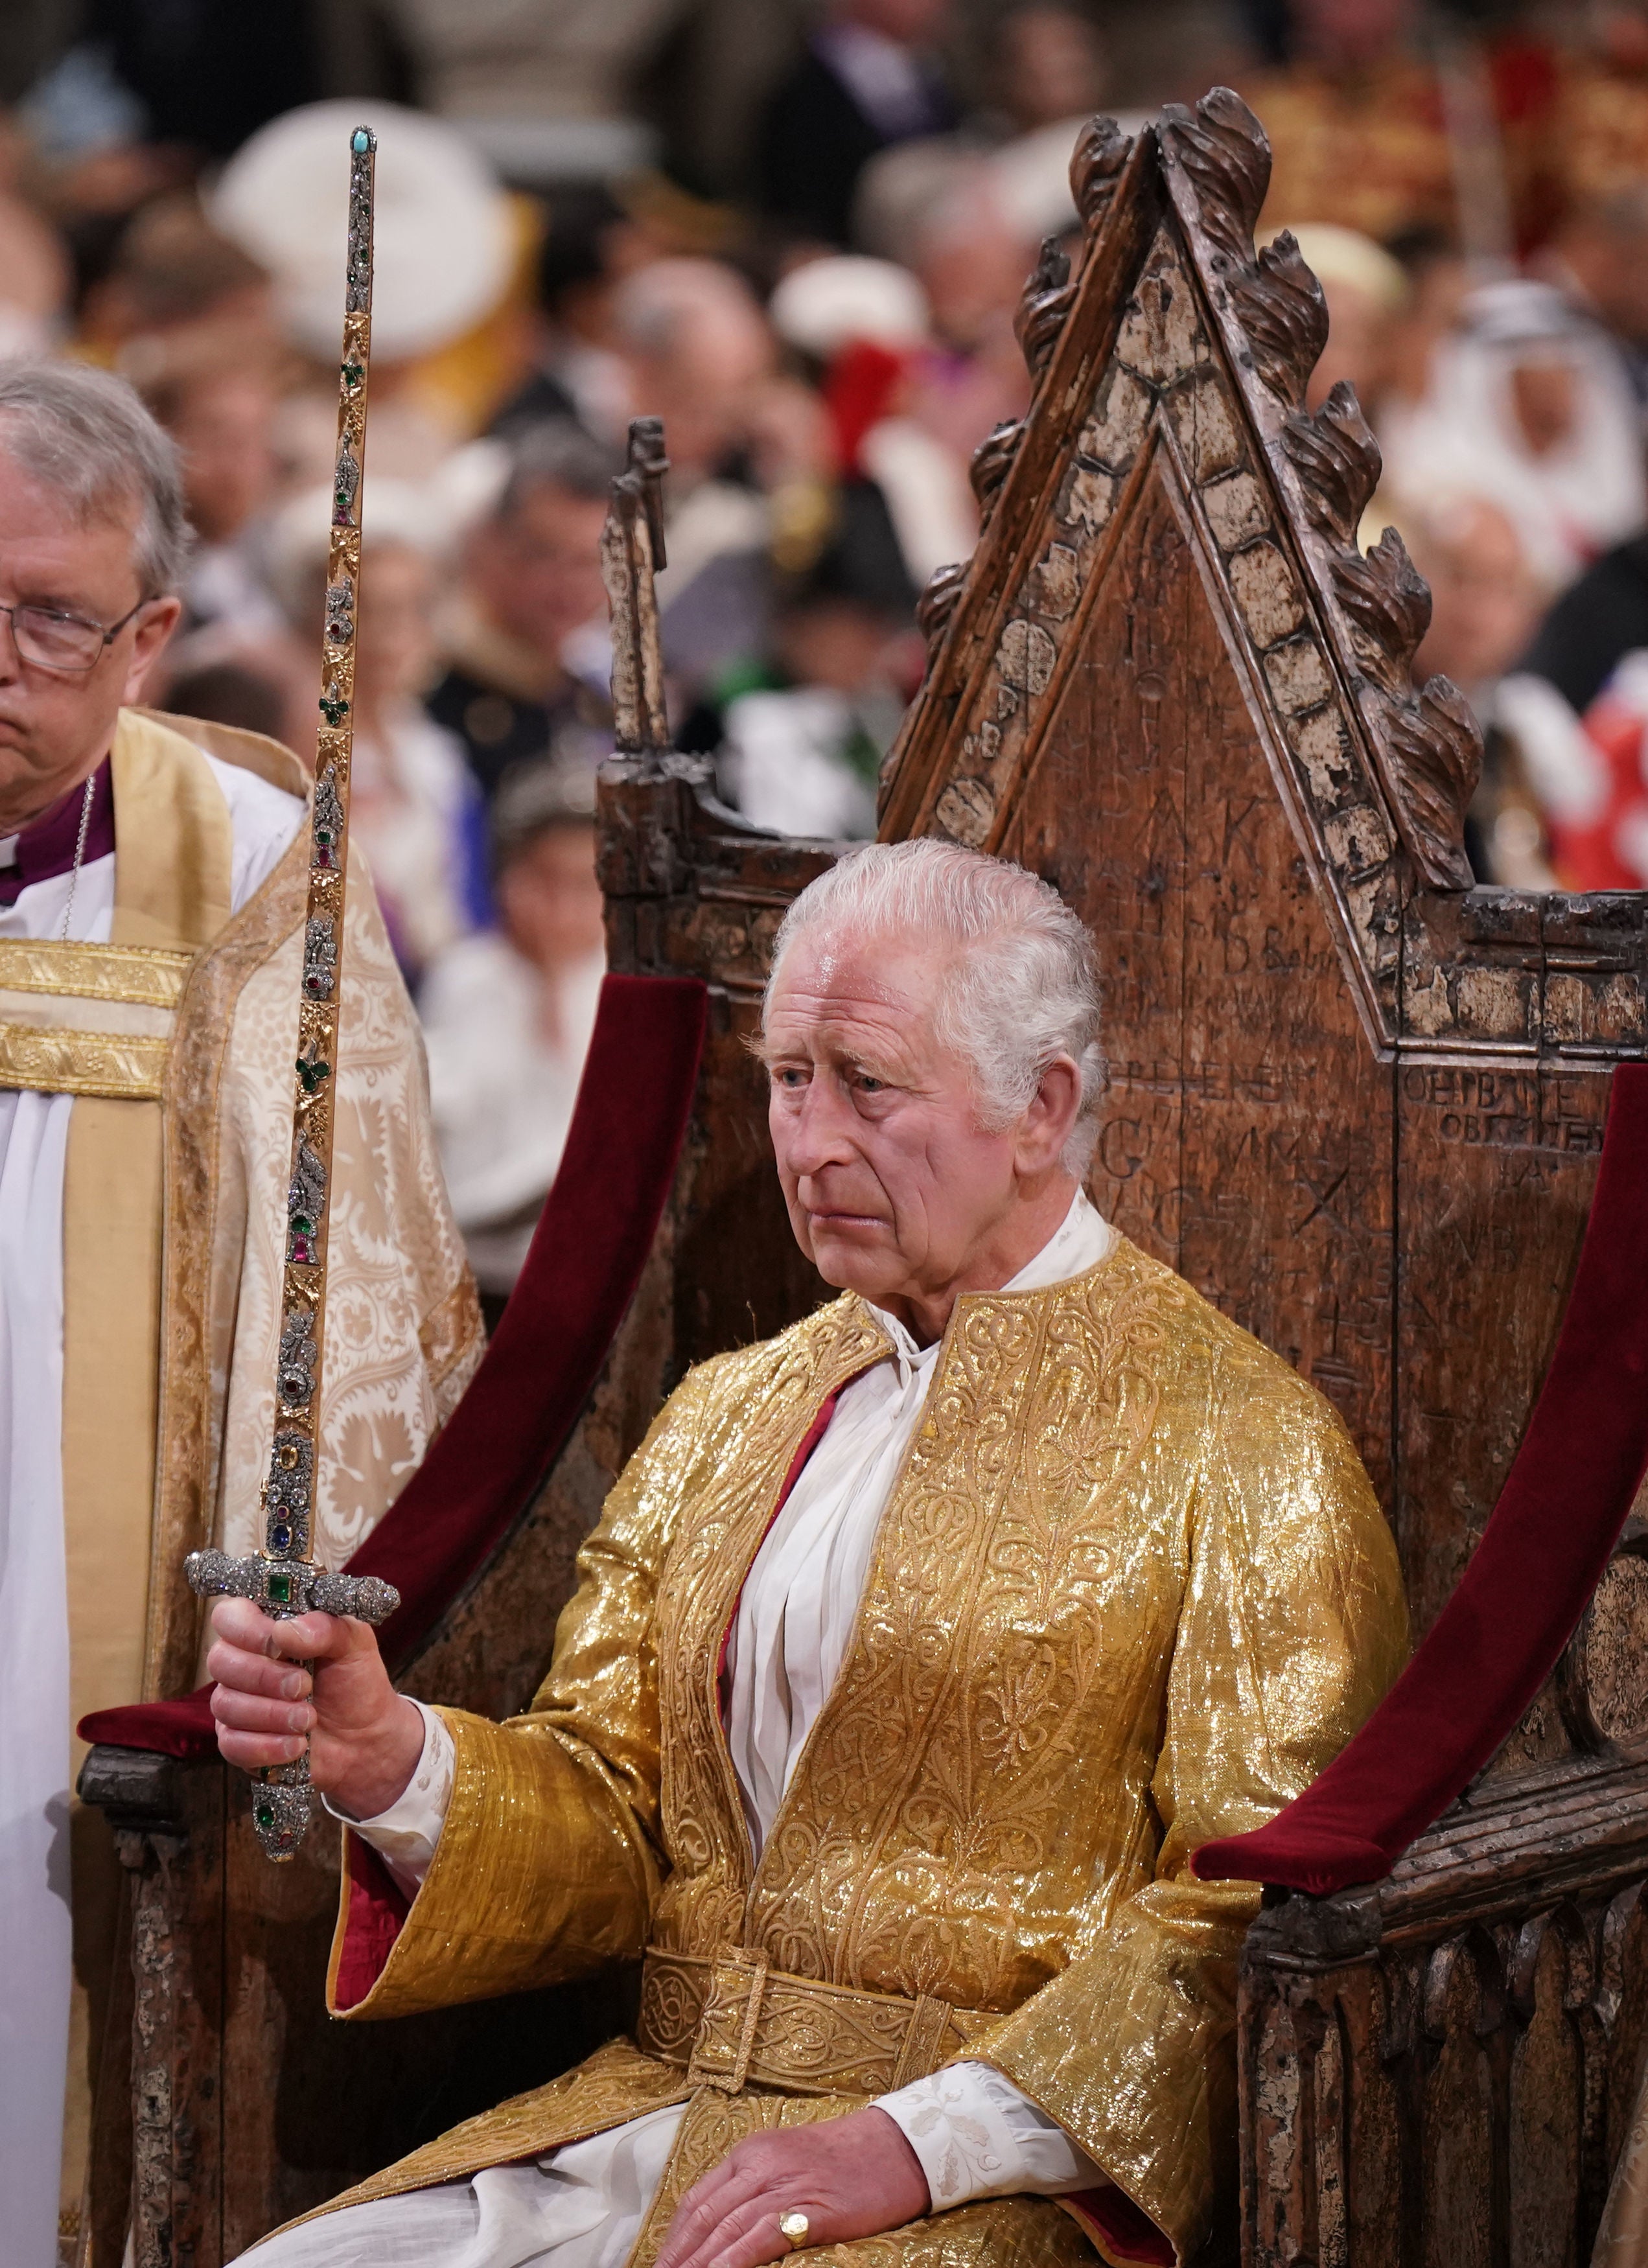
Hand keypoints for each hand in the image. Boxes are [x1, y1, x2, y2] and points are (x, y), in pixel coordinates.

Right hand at [205, 1597, 424, 1819]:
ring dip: (271, 1714)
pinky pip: (231, 1744)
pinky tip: (296, 1744)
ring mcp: (235, 1703)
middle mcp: (243, 1662)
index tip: (281, 1646)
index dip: (247, 1630)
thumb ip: (324, 1627)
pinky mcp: (236, 1742)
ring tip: (308, 1718)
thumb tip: (284, 1631)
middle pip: (220, 1661)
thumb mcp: (353, 1643)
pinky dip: (267, 1746)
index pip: (229, 1616)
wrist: (364, 1737)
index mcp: (267, 1628)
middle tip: (304, 1686)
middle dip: (265, 1676)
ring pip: (225, 1704)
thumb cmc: (354, 1681)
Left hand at [654, 2106, 928, 2267]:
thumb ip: (755, 2189)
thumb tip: (721, 2231)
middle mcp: (761, 2164)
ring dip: (696, 2264)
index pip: (697, 2199)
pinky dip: (731, 2262)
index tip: (660, 2265)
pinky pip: (759, 2239)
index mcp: (752, 2153)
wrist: (899, 2145)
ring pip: (724, 2229)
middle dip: (676, 2257)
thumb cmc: (847, 2160)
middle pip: (703, 2216)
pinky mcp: (810, 2208)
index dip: (674, 2238)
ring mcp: (784, 2184)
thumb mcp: (789, 2163)